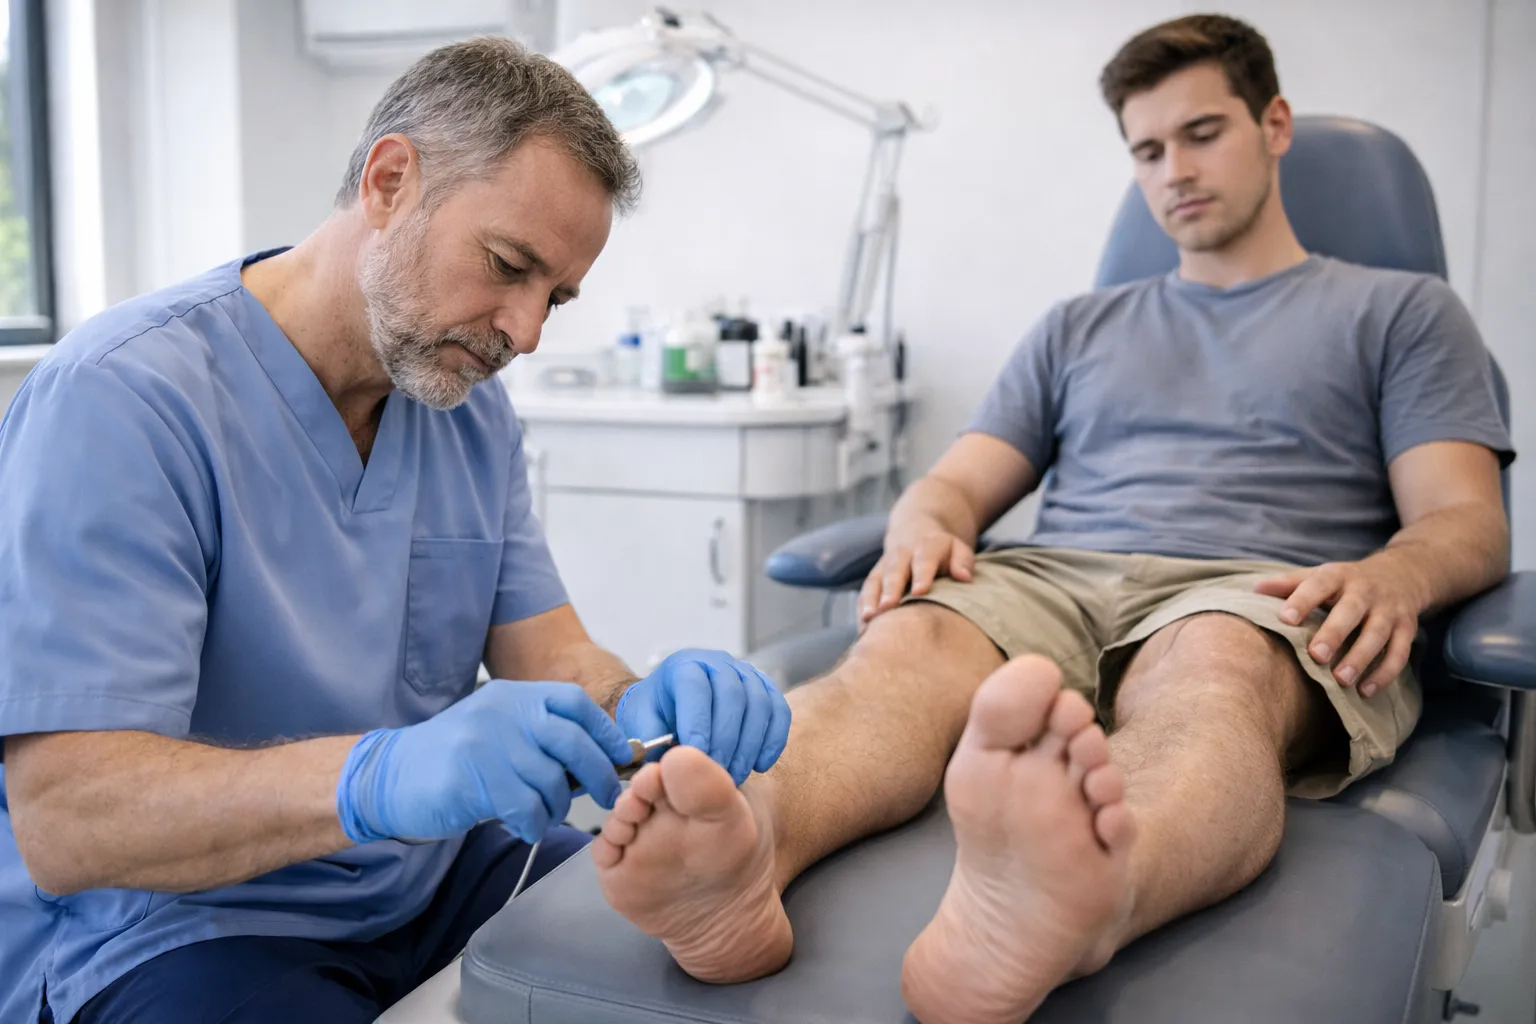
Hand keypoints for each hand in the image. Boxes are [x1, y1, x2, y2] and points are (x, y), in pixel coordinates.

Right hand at [337, 680, 633, 844]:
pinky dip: (533, 823)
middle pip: (573, 741)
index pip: (574, 703)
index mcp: (513, 696)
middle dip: (599, 774)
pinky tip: (523, 825)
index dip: (605, 731)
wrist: (389, 776)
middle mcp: (502, 713)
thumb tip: (602, 759)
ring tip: (543, 814)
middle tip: (606, 795)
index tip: (622, 755)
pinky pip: (526, 807)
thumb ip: (542, 737)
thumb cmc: (454, 760)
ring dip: (557, 807)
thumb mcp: (500, 730)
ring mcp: (486, 743)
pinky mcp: (471, 778)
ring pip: (551, 781)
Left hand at [617, 649, 791, 785]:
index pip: (695, 688)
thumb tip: (665, 764)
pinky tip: (761, 765)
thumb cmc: (655, 715)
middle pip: (732, 695)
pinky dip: (774, 739)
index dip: (699, 723)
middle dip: (727, 740)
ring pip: (759, 703)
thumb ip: (649, 742)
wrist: (670, 706)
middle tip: (719, 775)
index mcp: (683, 666)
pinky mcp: (765, 688)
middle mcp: (717, 662)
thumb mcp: (641, 725)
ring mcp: (745, 672)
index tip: (699, 760)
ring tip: (735, 776)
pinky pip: (779, 710)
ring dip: (750, 745)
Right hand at [858, 519, 974, 627]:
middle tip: (888, 606)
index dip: (921, 575)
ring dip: (870, 600)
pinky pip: (865, 592)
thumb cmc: (941, 550)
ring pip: (875, 582)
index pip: (924, 561)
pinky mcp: (874, 578)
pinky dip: (863, 609)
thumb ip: (963, 561)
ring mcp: (884, 566)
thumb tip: (964, 577)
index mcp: (925, 548)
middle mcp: (901, 555)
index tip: (920, 591)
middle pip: (894, 572)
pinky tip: (863, 629)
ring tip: (868, 619)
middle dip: (890, 589)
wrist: (914, 532)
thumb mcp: (957, 548)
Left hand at [1255, 555, 1427, 697]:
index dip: (1302, 600)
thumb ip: (1290, 584)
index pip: (1318, 584)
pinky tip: (1365, 691)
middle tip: (1316, 656)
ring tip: (1341, 681)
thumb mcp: (1320, 575)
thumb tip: (1255, 590)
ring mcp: (1389, 610)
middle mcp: (1366, 591)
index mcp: (1338, 575)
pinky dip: (1384, 673)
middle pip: (1351, 611)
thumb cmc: (1346, 582)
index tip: (1285, 619)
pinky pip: (1399, 653)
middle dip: (1334, 633)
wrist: (1403, 574)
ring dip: (1360, 658)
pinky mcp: (1407, 628)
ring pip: (1377, 634)